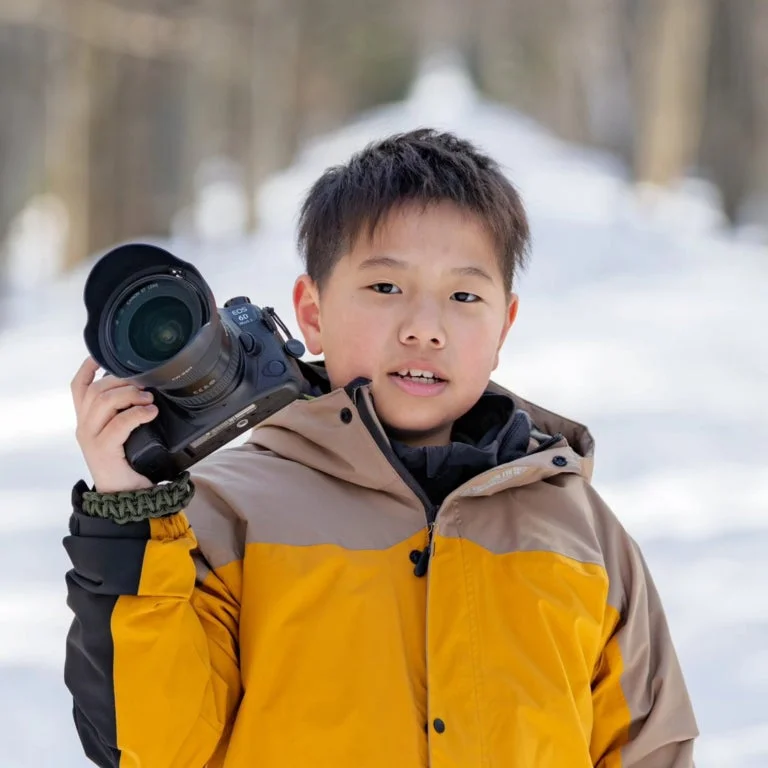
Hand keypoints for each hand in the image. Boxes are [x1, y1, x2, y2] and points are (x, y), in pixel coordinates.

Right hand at [71, 357, 157, 492]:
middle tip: (145, 385)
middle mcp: (85, 427)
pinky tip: (150, 412)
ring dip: (130, 395)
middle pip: (95, 391)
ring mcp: (91, 439)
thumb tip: (146, 391)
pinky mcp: (103, 451)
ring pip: (104, 403)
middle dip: (121, 381)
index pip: (79, 388)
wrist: (124, 497)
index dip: (87, 369)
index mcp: (87, 421)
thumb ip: (125, 414)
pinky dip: (136, 414)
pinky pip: (118, 424)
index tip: (101, 356)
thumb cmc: (128, 464)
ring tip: (149, 399)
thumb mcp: (124, 434)